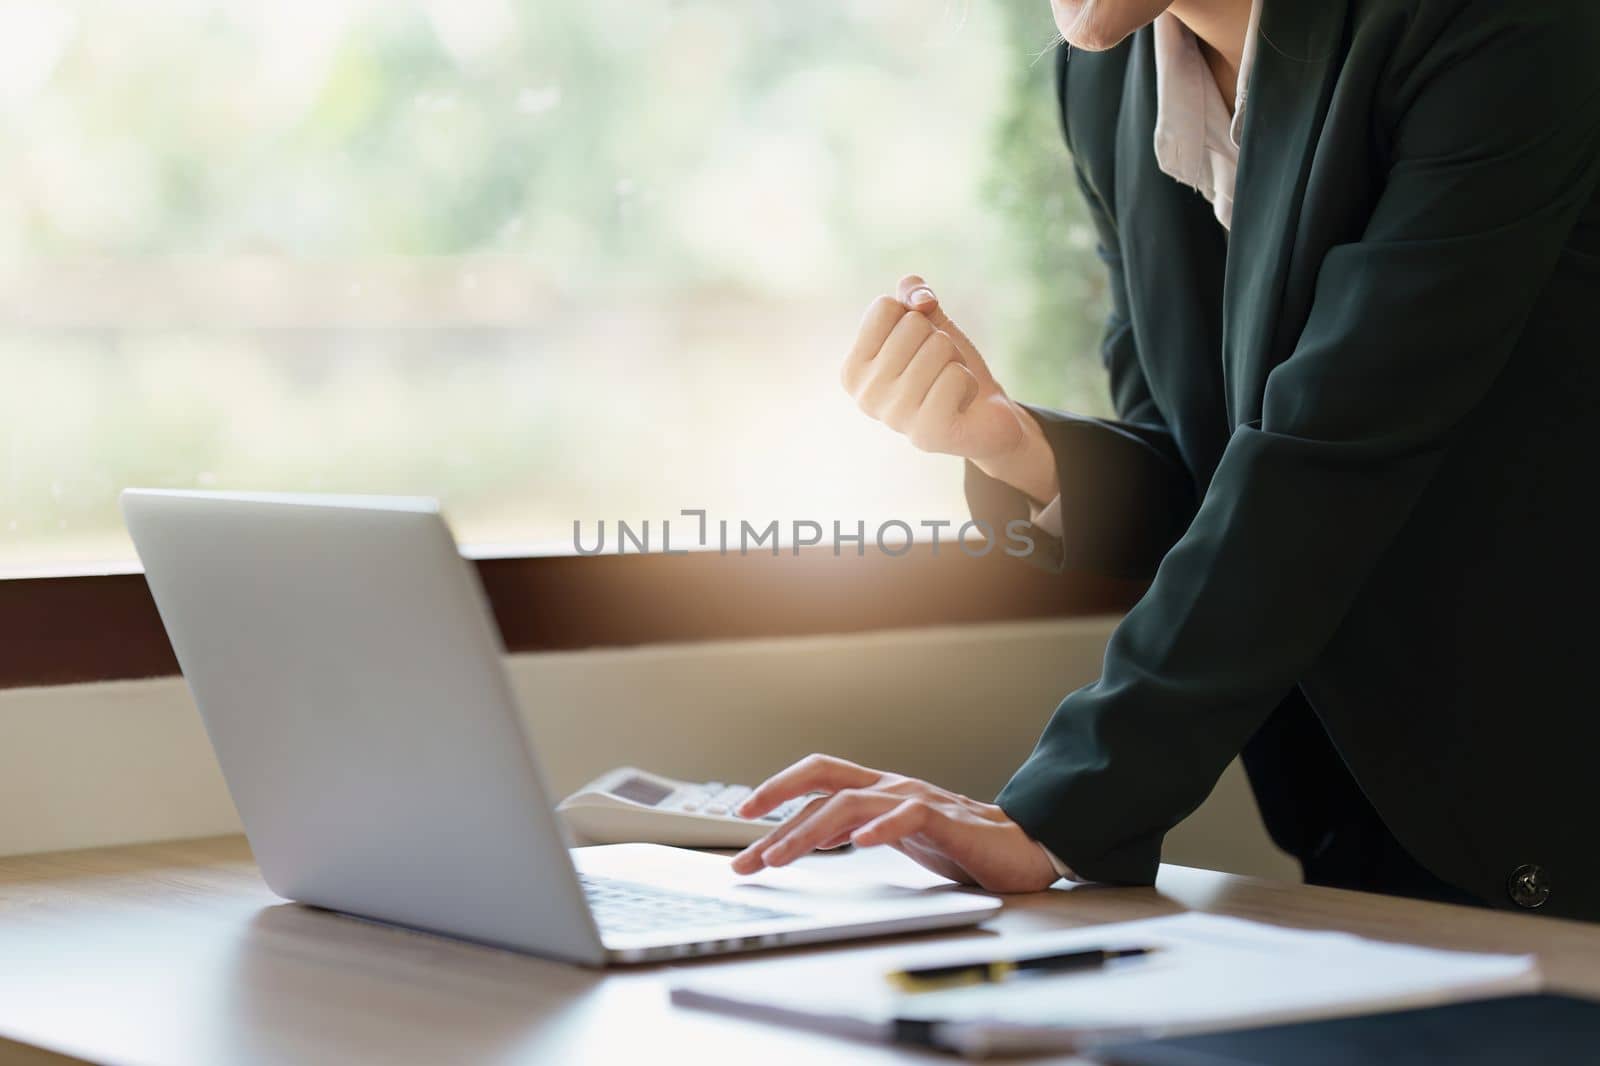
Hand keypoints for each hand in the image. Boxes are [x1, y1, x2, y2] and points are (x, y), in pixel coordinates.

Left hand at [729, 754, 1058, 893]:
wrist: (1022, 848)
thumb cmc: (958, 843)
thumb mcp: (891, 836)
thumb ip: (854, 831)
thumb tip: (804, 838)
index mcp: (877, 790)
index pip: (818, 778)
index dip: (778, 788)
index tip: (743, 813)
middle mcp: (891, 787)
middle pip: (824, 781)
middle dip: (777, 807)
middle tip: (746, 846)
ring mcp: (917, 799)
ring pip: (853, 803)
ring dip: (810, 831)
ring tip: (781, 856)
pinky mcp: (946, 820)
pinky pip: (910, 816)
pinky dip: (882, 828)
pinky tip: (861, 843)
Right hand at [840, 275, 1059, 503]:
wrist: (981, 414)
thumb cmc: (946, 366)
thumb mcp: (927, 321)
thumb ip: (912, 293)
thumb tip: (922, 302)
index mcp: (853, 369)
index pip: (885, 306)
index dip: (914, 317)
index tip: (918, 347)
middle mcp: (865, 397)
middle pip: (913, 325)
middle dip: (939, 340)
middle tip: (939, 369)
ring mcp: (894, 418)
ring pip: (939, 347)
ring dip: (955, 361)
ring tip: (950, 386)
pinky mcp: (928, 433)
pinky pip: (955, 375)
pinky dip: (968, 383)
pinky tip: (960, 404)